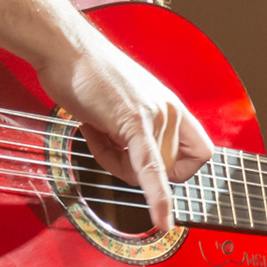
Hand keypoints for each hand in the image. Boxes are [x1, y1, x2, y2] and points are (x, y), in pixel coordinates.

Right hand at [34, 24, 212, 230]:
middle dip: (134, 169)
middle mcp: (170, 111)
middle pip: (169, 170)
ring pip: (148, 172)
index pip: (200, 155)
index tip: (154, 169)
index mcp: (171, 108)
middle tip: (106, 142)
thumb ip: (137, 132)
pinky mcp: (133, 121)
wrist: (66, 47)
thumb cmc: (87, 74)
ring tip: (96, 129)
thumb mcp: (123, 106)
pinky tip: (161, 219)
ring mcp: (155, 115)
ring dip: (115, 163)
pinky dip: (157, 197)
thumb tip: (133, 160)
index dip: (180, 171)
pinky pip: (150, 169)